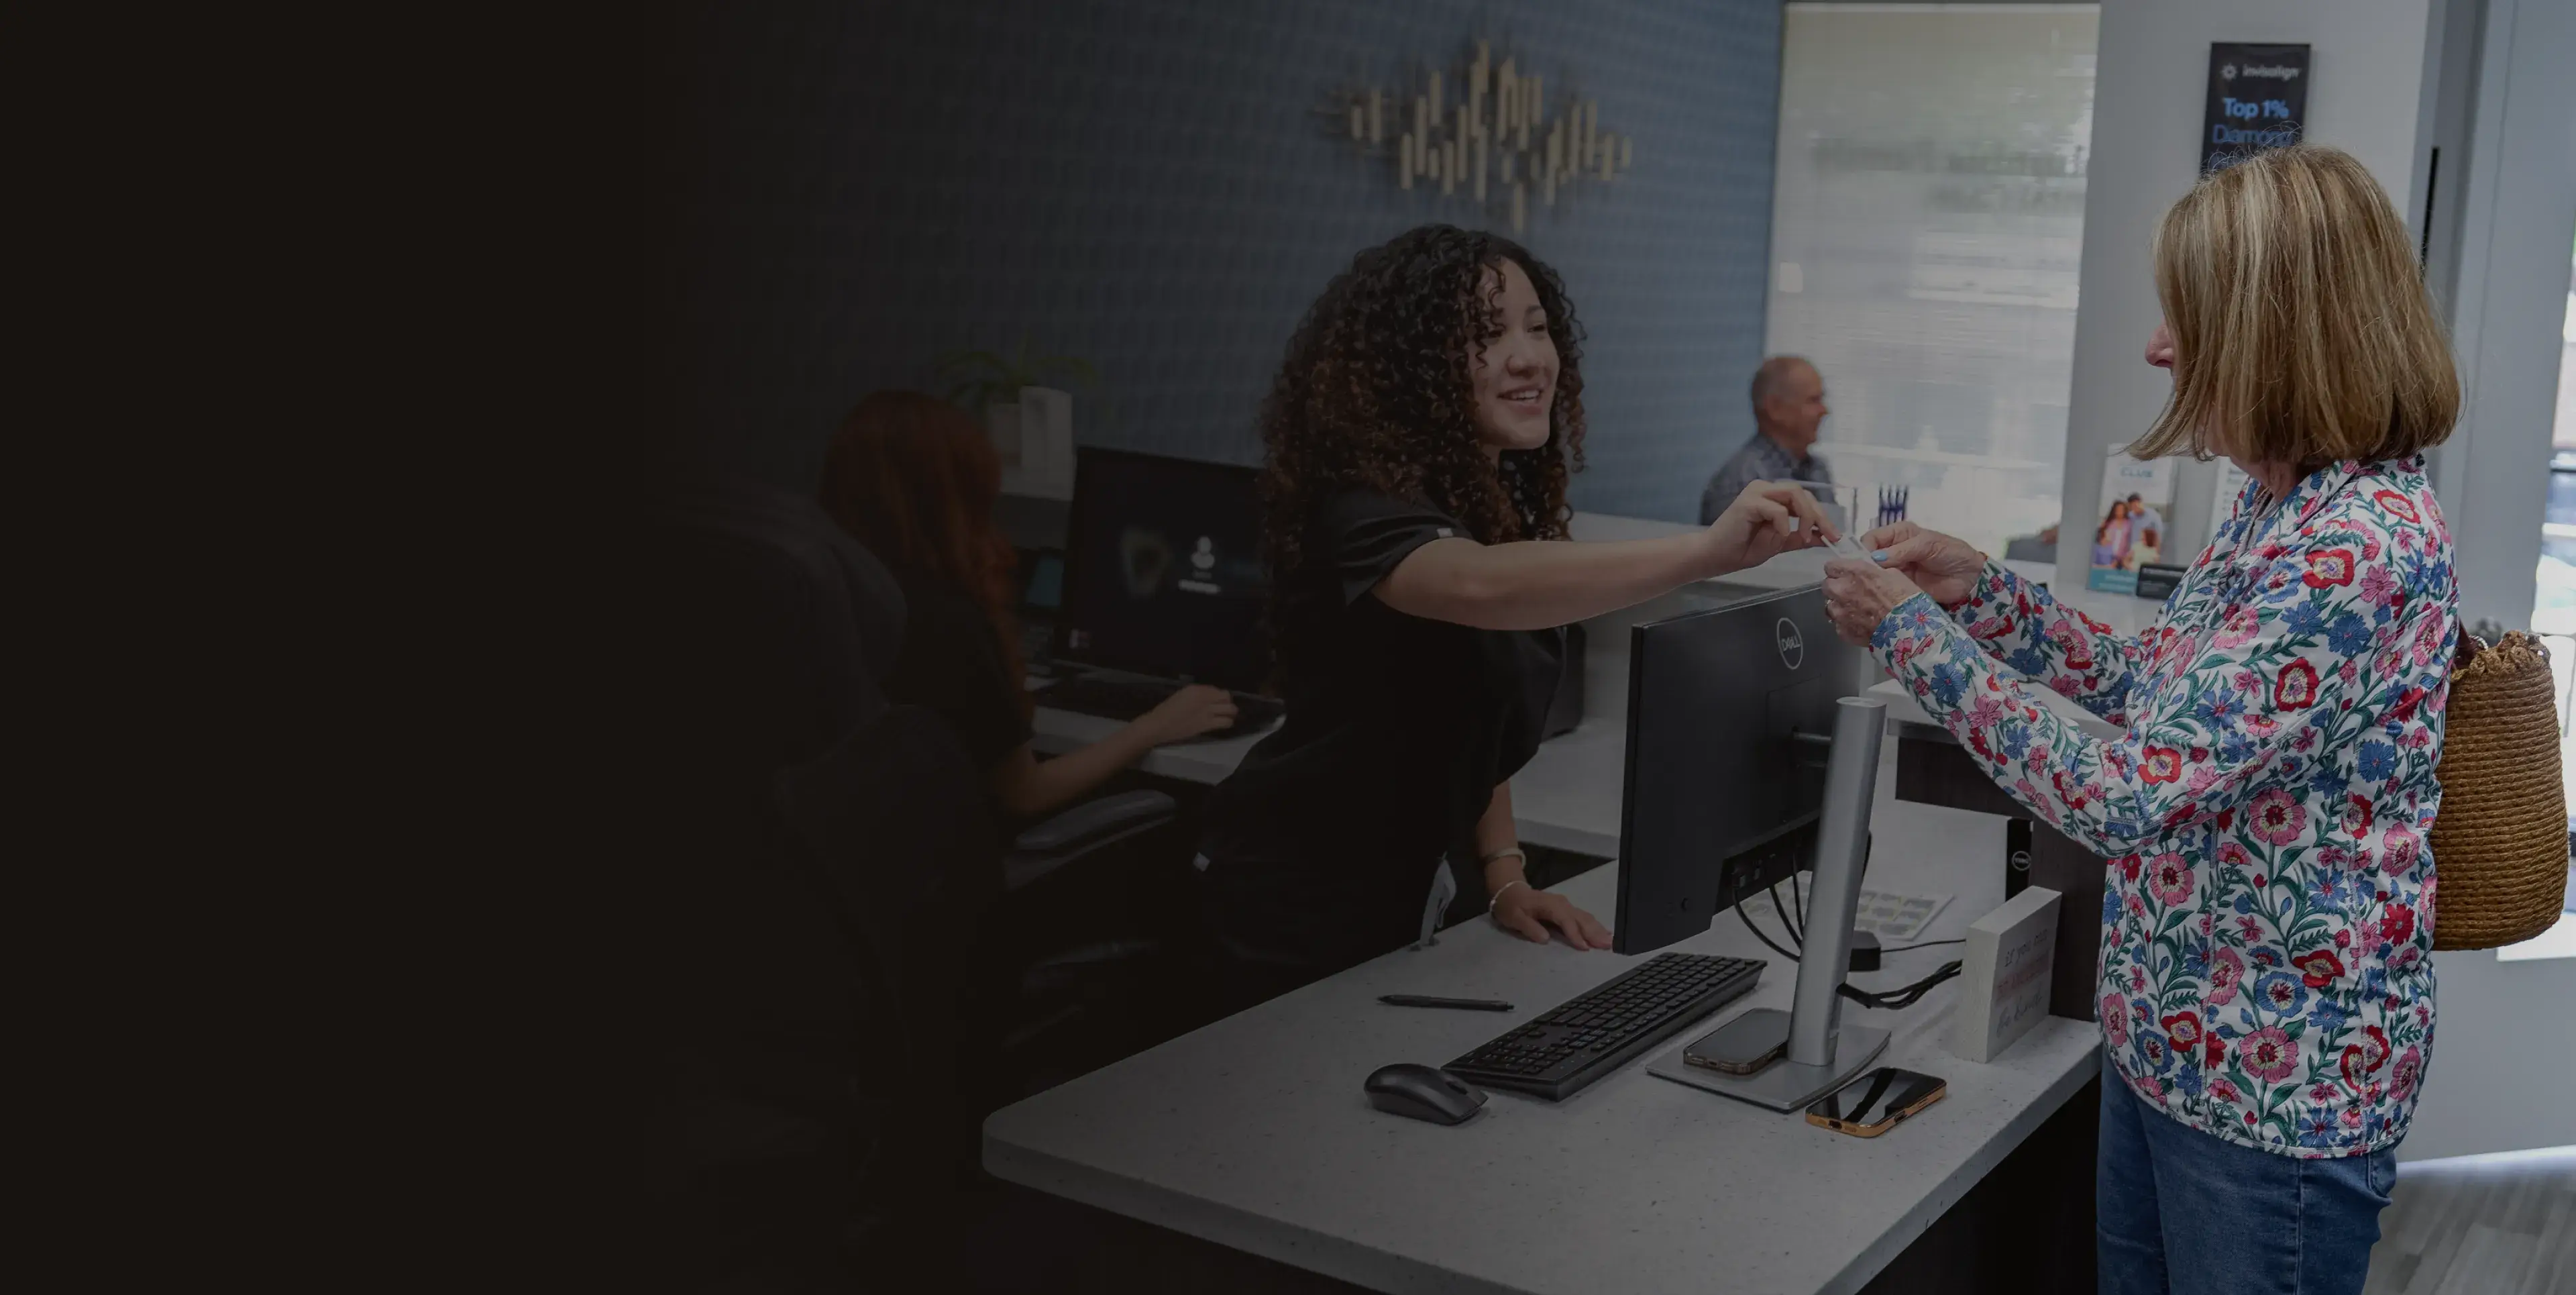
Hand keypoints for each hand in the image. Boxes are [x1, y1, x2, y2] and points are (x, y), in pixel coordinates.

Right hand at [1134, 684, 1237, 743]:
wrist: (1159, 725)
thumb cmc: (1167, 709)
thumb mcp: (1183, 694)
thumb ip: (1198, 694)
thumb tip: (1209, 697)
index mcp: (1196, 689)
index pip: (1216, 689)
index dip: (1218, 695)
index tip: (1215, 699)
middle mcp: (1204, 698)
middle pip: (1226, 697)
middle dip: (1227, 701)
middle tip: (1223, 706)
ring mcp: (1207, 712)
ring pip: (1230, 710)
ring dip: (1230, 712)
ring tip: (1226, 714)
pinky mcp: (1207, 725)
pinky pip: (1225, 722)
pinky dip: (1227, 722)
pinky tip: (1223, 722)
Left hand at [1491, 882, 1611, 949]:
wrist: (1510, 891)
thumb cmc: (1512, 906)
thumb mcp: (1515, 917)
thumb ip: (1530, 928)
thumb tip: (1545, 938)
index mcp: (1550, 905)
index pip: (1566, 920)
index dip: (1575, 933)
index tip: (1585, 947)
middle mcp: (1562, 904)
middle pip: (1581, 919)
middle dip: (1594, 932)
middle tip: (1607, 946)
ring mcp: (1566, 906)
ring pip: (1585, 918)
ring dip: (1598, 930)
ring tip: (1610, 942)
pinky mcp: (1567, 910)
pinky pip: (1583, 918)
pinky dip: (1594, 926)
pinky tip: (1603, 933)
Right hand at [1702, 480, 1838, 575]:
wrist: (1714, 557)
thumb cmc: (1741, 549)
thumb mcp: (1779, 544)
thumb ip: (1800, 538)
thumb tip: (1825, 537)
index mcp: (1771, 496)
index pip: (1804, 498)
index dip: (1822, 515)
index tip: (1834, 535)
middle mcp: (1764, 489)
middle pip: (1802, 493)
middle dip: (1819, 515)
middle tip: (1829, 535)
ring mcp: (1755, 493)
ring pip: (1794, 494)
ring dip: (1805, 516)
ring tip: (1805, 536)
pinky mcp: (1748, 503)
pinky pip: (1776, 509)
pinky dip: (1784, 524)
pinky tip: (1781, 537)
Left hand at [1822, 557, 1924, 645]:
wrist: (1909, 631)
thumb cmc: (1905, 600)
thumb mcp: (1893, 574)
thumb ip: (1871, 571)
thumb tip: (1865, 572)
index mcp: (1854, 572)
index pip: (1830, 566)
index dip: (1838, 571)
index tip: (1844, 574)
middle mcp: (1841, 590)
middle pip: (1827, 586)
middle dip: (1837, 588)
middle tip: (1851, 593)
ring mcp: (1839, 612)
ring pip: (1830, 606)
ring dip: (1840, 607)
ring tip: (1857, 611)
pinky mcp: (1842, 631)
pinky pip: (1838, 624)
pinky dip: (1846, 624)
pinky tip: (1861, 624)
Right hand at [1857, 521, 1983, 606]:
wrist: (1970, 578)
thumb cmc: (1951, 553)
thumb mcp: (1927, 545)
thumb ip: (1901, 551)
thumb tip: (1874, 559)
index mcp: (1897, 535)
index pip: (1870, 539)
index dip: (1863, 549)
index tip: (1863, 563)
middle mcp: (1891, 552)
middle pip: (1867, 559)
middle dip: (1862, 568)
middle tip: (1860, 579)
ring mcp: (1894, 572)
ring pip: (1872, 576)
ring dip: (1868, 582)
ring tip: (1864, 591)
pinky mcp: (1899, 590)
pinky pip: (1883, 591)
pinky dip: (1877, 594)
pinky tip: (1873, 598)